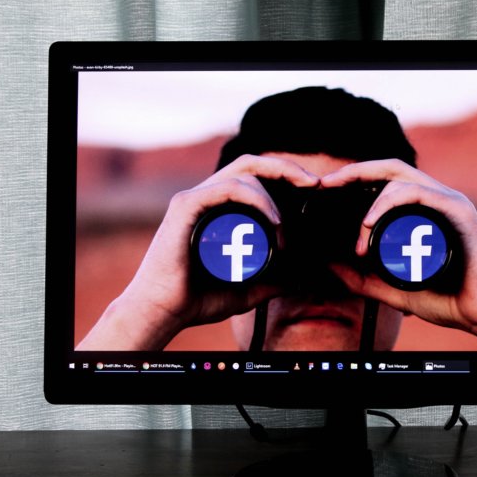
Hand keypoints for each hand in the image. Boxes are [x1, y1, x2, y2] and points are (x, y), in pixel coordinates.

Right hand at [77, 155, 318, 350]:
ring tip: (284, 229)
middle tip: (314, 184)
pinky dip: (256, 198)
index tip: (313, 190)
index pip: (254, 177)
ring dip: (273, 198)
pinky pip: (227, 188)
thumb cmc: (196, 300)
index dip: (285, 176)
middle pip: (251, 164)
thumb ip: (269, 283)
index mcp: (217, 208)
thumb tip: (296, 279)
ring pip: (244, 175)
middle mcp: (205, 197)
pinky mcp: (186, 207)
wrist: (163, 312)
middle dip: (286, 168)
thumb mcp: (244, 290)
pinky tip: (274, 220)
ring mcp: (194, 199)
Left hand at [321, 159, 476, 350]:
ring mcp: (449, 202)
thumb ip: (363, 280)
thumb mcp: (394, 290)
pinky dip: (388, 203)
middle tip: (326, 184)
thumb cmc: (451, 300)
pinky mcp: (458, 211)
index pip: (386, 181)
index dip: (355, 178)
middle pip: (390, 169)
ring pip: (399, 179)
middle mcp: (437, 199)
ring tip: (358, 234)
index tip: (325, 189)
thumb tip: (331, 266)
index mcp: (424, 211)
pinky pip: (417, 193)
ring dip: (370, 203)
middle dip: (354, 171)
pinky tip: (370, 223)